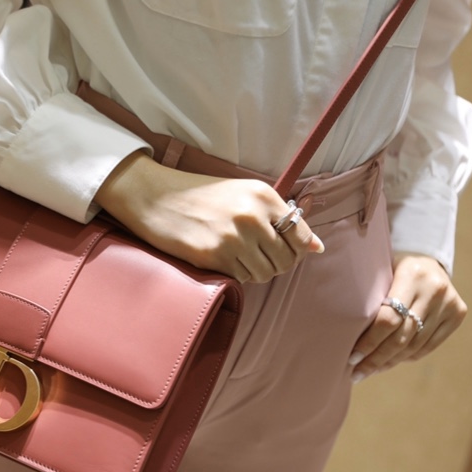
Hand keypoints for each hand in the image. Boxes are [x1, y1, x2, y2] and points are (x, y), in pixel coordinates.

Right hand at [94, 152, 323, 282]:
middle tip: (258, 256)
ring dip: (256, 271)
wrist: (155, 197)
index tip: (286, 250)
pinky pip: (241, 278)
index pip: (301, 236)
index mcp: (263, 196)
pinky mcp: (214, 256)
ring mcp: (233, 238)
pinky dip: (236, 273)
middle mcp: (253, 216)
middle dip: (276, 263)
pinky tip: (222, 258)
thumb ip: (280, 217)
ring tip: (239, 256)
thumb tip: (316, 247)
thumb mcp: (243, 194)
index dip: (298, 249)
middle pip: (286, 260)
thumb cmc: (200, 195)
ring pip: (265, 274)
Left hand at [349, 253, 466, 382]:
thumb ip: (369, 300)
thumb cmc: (390, 269)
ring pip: (415, 345)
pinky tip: (390, 362)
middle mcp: (435, 290)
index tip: (351, 358)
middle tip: (357, 373)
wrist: (427, 259)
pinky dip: (407, 357)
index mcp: (411, 275)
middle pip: (402, 336)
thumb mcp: (379, 274)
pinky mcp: (458, 314)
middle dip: (377, 358)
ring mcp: (449, 303)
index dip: (369, 342)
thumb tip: (341, 336)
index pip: (388, 319)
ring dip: (390, 361)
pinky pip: (428, 345)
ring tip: (370, 370)